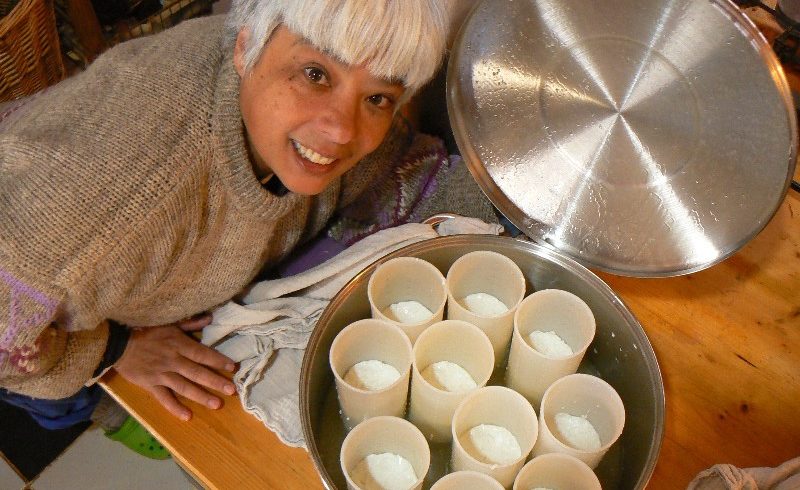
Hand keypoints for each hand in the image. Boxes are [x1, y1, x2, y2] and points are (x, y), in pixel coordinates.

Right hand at [113, 314, 236, 420]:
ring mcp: (161, 374)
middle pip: (197, 372)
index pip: (202, 353)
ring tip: (217, 404)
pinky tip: (187, 416)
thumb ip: (190, 323)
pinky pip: (164, 398)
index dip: (217, 360)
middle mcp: (172, 360)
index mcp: (178, 344)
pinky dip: (175, 408)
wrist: (119, 344)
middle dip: (215, 381)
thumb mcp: (169, 323)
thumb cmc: (146, 332)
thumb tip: (210, 318)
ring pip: (184, 387)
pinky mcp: (150, 385)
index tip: (232, 367)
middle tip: (231, 390)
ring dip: (201, 396)